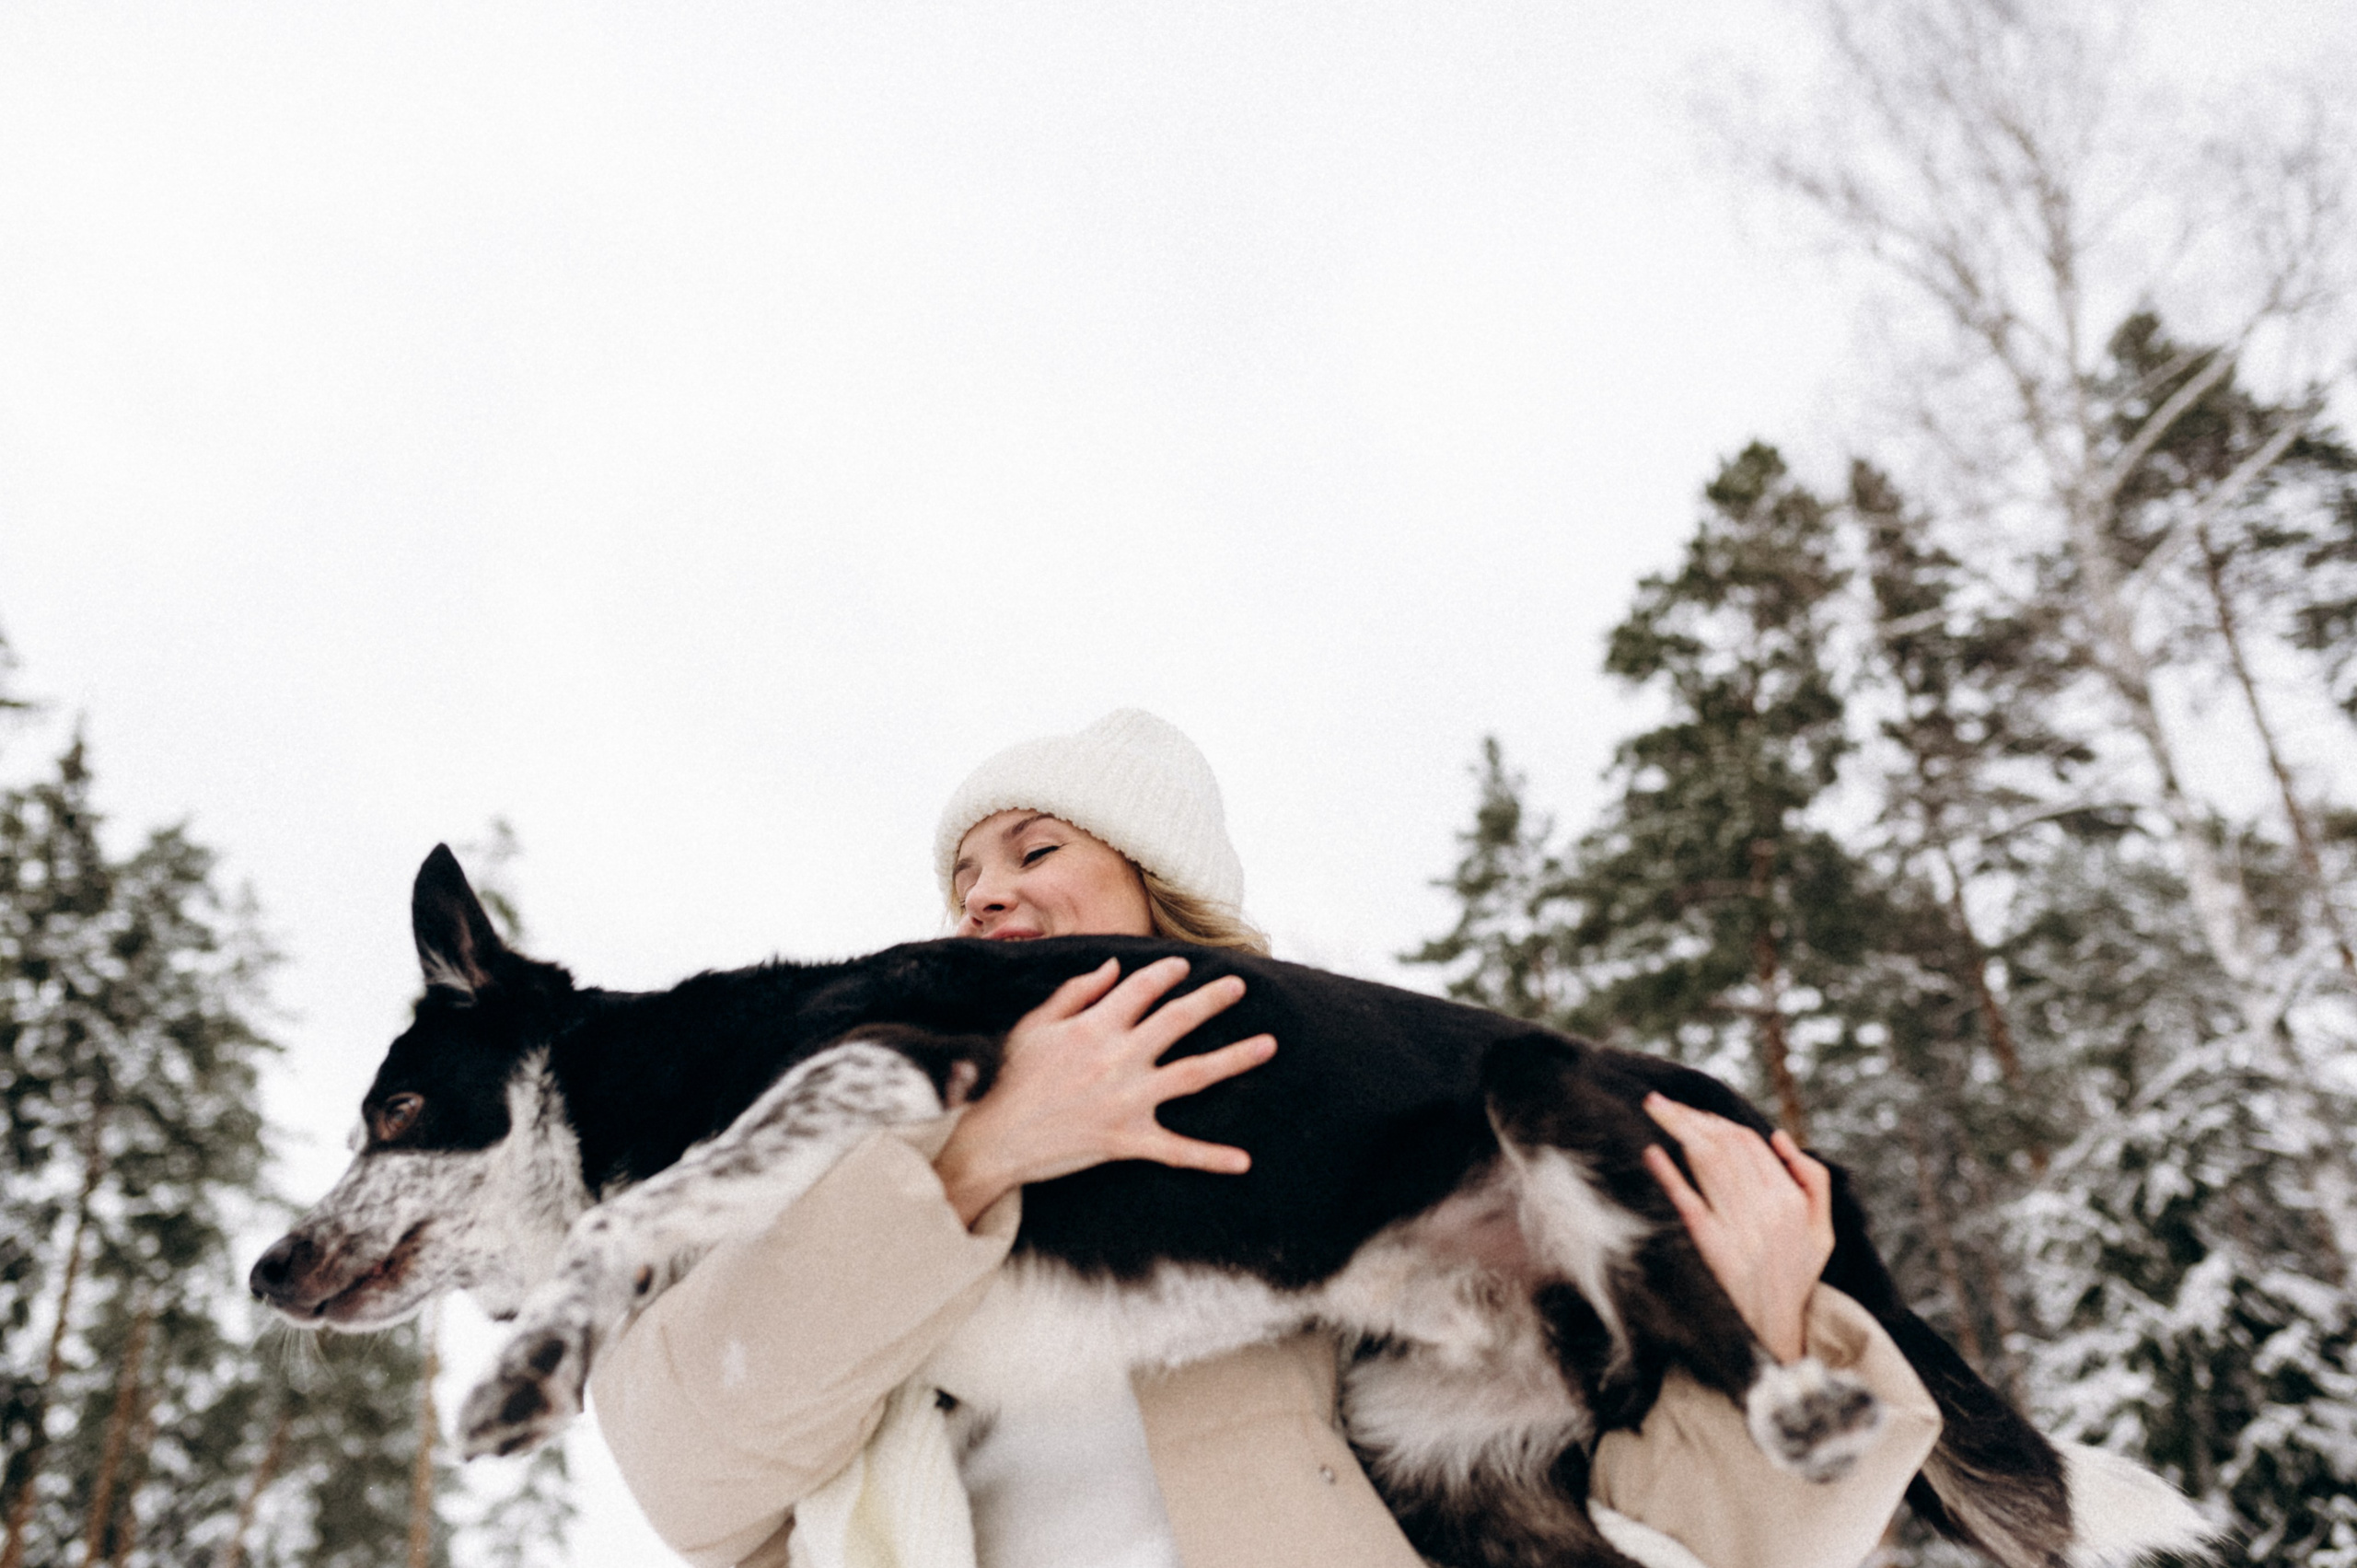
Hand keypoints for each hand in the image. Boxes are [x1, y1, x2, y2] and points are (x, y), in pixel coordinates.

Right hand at [933, 957, 1275, 1226]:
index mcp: (1093, 1026)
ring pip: (1193, 1074)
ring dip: (1234, 1059)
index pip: (1141, 988)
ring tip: (1269, 1045)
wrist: (993, 1139)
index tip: (1184, 965)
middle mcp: (1117, 1057)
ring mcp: (1126, 1099)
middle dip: (1212, 1000)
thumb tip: (1115, 966)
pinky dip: (1211, 1158)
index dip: (1166, 973)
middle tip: (1240, 986)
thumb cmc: (1009, 1079)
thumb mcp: (1034, 1026)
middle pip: (1177, 1020)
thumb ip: (1076, 992)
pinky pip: (1177, 1150)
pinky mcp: (1128, 1140)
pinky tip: (1244, 1161)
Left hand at [1641, 1093, 1833, 1364]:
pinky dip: (1668, 1174)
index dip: (1717, 1121)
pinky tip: (1650, 1152)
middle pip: (1724, 1145)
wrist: (1774, 1329)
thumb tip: (1781, 1136)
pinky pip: (1687, 1201)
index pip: (1750, 1143)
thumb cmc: (1796, 1274)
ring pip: (1706, 1163)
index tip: (1692, 1111)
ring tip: (1654, 1109)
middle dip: (1690, 1116)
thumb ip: (1813, 1181)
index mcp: (1792, 1201)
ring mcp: (1738, 1228)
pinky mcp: (1710, 1247)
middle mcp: (1766, 1210)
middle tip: (1660, 1100)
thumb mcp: (1823, 1231)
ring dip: (1677, 1130)